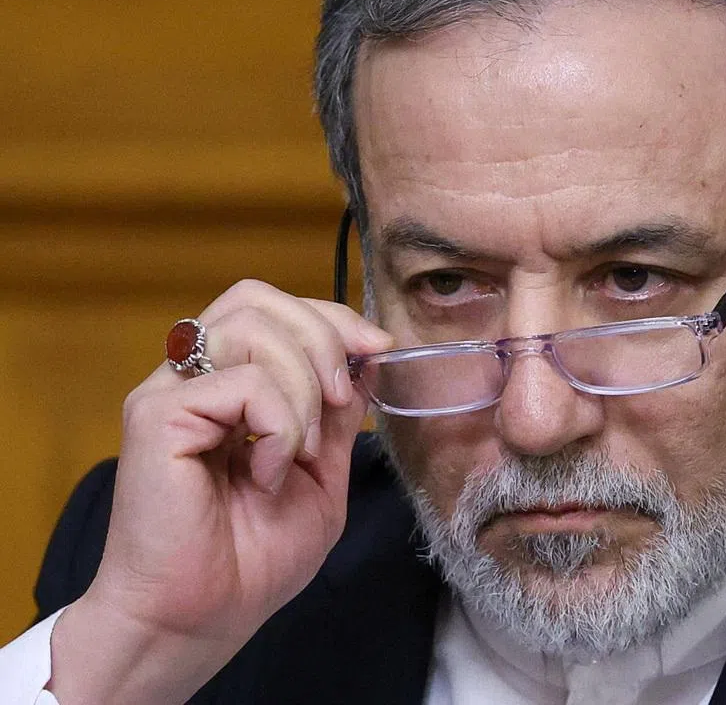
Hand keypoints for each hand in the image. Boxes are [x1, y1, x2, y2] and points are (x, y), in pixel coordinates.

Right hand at [48, 280, 391, 703]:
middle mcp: (193, 377)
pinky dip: (280, 426)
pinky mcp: (157, 416)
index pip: (274, 308)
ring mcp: (171, 391)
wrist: (204, 617)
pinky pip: (244, 384)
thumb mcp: (322, 473)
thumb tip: (367, 356)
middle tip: (344, 398)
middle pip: (256, 297)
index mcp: (228, 383)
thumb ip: (339, 413)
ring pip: (251, 328)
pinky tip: (268, 473)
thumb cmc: (254, 558)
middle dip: (322, 335)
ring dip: (304, 385)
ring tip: (302, 450)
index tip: (378, 348)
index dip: (332, 316)